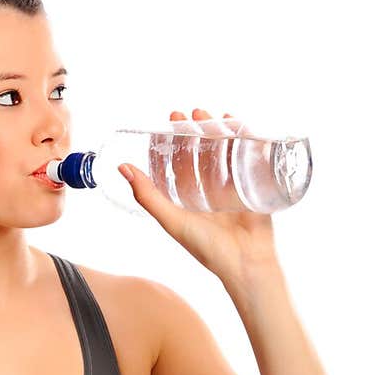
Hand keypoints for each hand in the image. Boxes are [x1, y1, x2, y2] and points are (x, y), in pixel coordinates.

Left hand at [119, 108, 279, 282]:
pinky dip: (242, 137)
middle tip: (184, 113)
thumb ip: (147, 196)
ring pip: (221, 150)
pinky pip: (246, 156)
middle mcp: (207, 191)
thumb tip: (122, 167)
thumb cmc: (207, 247)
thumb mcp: (172, 219)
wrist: (247, 261)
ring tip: (206, 113)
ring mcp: (230, 187)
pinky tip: (235, 123)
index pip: (176, 164)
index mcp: (187, 199)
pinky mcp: (251, 184)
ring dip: (213, 129)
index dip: (169, 143)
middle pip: (198, 153)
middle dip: (191, 130)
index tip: (166, 123)